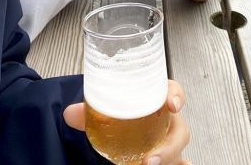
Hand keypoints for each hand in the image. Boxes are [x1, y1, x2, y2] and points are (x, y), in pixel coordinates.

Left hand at [64, 79, 191, 164]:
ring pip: (180, 152)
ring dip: (169, 159)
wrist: (124, 129)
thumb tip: (70, 114)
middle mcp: (168, 122)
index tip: (171, 104)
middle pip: (180, 131)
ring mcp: (170, 142)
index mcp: (156, 101)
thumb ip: (90, 113)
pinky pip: (179, 163)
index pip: (172, 92)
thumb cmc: (123, 117)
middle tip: (149, 160)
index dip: (176, 96)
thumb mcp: (106, 112)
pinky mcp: (167, 158)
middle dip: (169, 147)